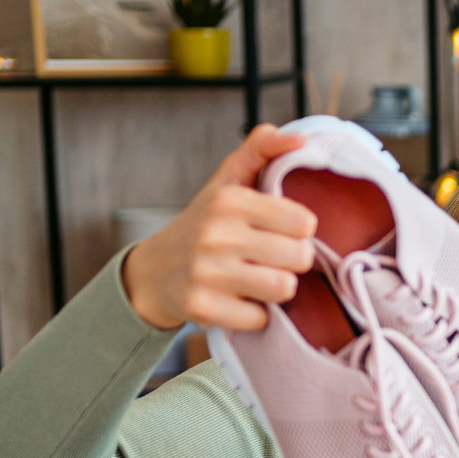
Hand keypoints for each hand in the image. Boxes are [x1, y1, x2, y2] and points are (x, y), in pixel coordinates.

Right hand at [121, 125, 316, 331]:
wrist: (154, 272)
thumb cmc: (205, 223)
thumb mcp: (228, 182)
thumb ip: (262, 151)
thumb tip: (300, 138)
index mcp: (230, 201)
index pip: (304, 223)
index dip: (299, 232)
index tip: (282, 232)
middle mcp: (216, 235)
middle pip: (300, 258)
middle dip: (292, 262)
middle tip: (272, 260)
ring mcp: (207, 273)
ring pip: (283, 288)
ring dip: (277, 289)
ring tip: (259, 279)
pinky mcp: (202, 308)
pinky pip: (260, 319)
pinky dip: (255, 315)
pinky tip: (239, 300)